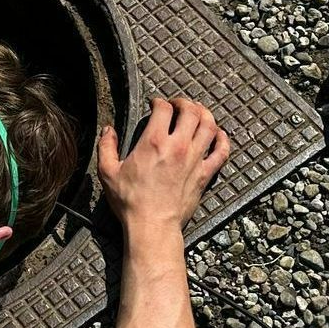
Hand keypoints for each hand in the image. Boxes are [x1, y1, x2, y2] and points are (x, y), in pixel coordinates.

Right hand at [98, 97, 231, 236]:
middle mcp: (178, 146)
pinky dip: (223, 139)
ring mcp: (195, 159)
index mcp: (154, 142)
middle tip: (178, 105)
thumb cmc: (131, 202)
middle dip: (184, 103)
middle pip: (191, 111)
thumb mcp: (108, 172)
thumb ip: (106, 147)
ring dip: (205, 114)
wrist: (153, 225)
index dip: (159, 102)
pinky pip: (221, 151)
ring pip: (209, 126)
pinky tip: (219, 135)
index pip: (164, 108)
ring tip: (198, 112)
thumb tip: (108, 130)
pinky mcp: (205, 174)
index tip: (156, 105)